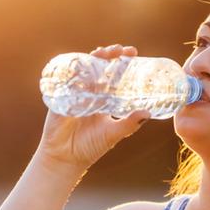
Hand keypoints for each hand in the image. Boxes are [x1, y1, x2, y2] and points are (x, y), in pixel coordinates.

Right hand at [36, 44, 150, 170]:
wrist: (66, 159)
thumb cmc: (90, 147)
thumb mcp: (113, 133)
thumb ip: (130, 124)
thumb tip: (148, 113)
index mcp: (104, 99)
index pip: (114, 76)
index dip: (122, 63)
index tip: (133, 53)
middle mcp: (90, 94)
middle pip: (100, 68)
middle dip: (109, 56)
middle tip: (121, 50)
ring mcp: (75, 94)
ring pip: (84, 70)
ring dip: (93, 59)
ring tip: (104, 52)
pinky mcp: (61, 98)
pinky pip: (66, 81)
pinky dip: (73, 71)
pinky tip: (81, 63)